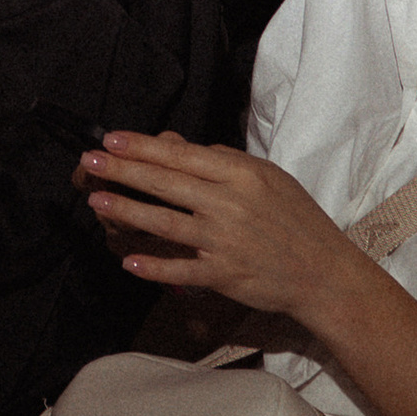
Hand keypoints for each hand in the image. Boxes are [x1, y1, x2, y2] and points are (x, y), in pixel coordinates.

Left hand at [81, 133, 376, 329]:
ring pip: (166, 223)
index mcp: (241, 174)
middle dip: (124, 171)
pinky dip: (155, 266)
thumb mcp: (266, 177)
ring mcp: (226, 241)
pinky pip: (182, 269)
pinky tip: (128, 260)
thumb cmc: (295, 218)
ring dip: (127, 213)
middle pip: (167, 184)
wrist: (326, 274)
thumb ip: (221, 159)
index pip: (182, 155)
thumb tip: (173, 143)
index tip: (111, 139)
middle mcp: (230, 204)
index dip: (143, 147)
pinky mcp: (226, 276)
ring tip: (97, 202)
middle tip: (89, 162)